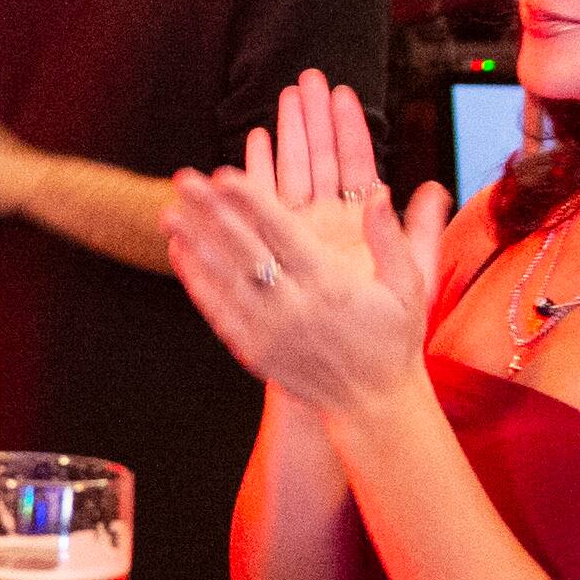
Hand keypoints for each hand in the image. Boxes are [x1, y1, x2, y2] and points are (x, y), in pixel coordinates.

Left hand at [165, 71, 445, 420]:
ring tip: (170, 212)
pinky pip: (217, 310)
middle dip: (211, 213)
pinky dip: (196, 280)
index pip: (283, 235)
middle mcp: (293, 308)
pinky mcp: (253, 349)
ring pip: (223, 279)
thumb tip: (380, 192)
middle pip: (243, 251)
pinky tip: (180, 252)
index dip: (252, 202)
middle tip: (184, 179)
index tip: (225, 175)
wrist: (371, 404)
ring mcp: (268, 331)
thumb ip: (391, 239)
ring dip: (194, 243)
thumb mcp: (409, 289)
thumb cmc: (392, 340)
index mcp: (331, 287)